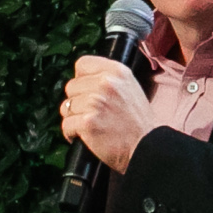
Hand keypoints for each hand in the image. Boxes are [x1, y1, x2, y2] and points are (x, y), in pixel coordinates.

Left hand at [60, 54, 161, 177]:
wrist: (147, 147)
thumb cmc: (139, 123)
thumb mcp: (130, 88)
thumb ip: (109, 79)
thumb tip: (83, 79)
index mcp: (117, 71)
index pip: (82, 64)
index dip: (81, 79)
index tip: (85, 90)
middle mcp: (106, 83)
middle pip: (71, 86)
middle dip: (77, 101)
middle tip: (90, 113)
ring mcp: (96, 102)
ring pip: (66, 106)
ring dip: (74, 118)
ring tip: (88, 126)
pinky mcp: (88, 122)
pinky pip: (66, 125)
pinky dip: (71, 133)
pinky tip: (83, 136)